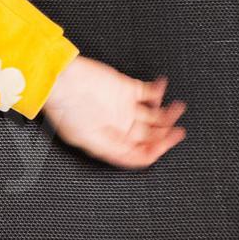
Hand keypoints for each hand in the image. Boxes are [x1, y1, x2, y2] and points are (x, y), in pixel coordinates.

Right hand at [43, 55, 185, 167]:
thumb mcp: (88, 139)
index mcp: (112, 141)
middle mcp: (120, 126)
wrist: (59, 80)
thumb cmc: (64, 109)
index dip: (158, 150)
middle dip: (167, 134)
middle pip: (151, 135)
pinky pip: (148, 91)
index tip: (169, 143)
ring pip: (154, 115)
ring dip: (168, 113)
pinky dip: (159, 89)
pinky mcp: (125, 88)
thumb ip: (116, 150)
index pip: (142, 152)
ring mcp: (124, 107)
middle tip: (179, 130)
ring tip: (178, 108)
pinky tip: (163, 87)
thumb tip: (142, 159)